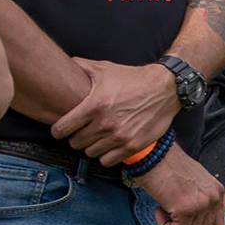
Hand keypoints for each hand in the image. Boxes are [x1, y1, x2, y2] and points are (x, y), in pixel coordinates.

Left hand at [52, 59, 179, 161]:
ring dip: (91, 146)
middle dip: (75, 137)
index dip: (58, 130)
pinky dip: (106, 155)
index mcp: (94, 105)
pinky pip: (108, 160)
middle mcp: (105, 123)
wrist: (166, 88)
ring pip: (90, 153)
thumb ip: (81, 67)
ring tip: (96, 138)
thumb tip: (61, 64)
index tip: (61, 128)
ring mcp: (120, 136)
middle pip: (75, 143)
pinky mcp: (132, 145)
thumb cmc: (133, 78)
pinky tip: (109, 145)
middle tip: (82, 131)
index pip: (62, 129)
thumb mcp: (105, 68)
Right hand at [134, 148, 224, 224]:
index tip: (184, 220)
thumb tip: (195, 219)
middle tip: (172, 216)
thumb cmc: (167, 164)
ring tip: (164, 209)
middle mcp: (213, 198)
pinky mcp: (185, 209)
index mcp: (217, 191)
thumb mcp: (193, 181)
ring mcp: (201, 204)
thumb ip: (199, 199)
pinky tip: (159, 210)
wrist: (153, 154)